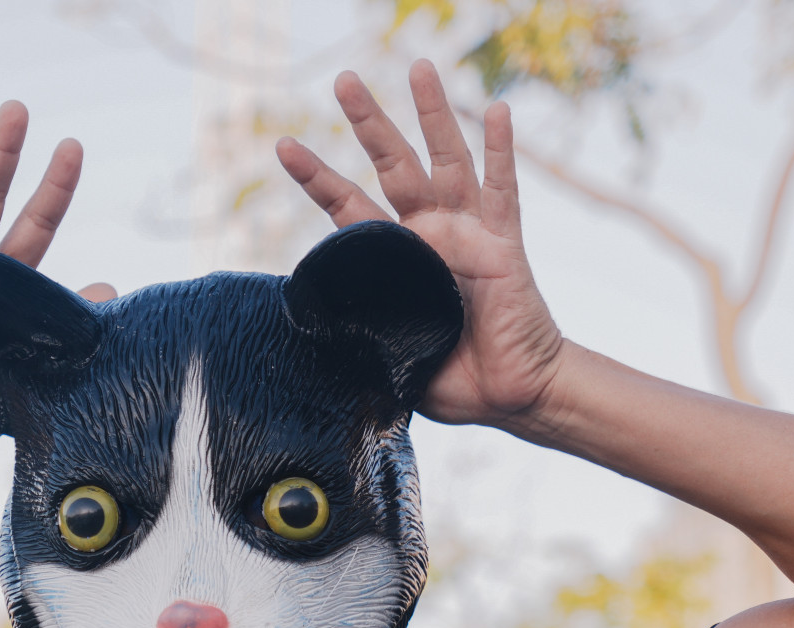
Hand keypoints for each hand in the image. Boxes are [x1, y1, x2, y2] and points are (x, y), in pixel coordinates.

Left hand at [277, 61, 564, 434]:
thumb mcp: (390, 359)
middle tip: (344, 80)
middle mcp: (429, 233)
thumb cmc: (451, 377)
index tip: (284, 145)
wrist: (509, 394)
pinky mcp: (504, 244)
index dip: (318, 177)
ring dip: (434, 114)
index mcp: (395, 259)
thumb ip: (361, 339)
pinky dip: (501, 150)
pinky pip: (503, 191)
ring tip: (418, 67)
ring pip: (447, 160)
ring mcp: (468, 232)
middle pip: (395, 164)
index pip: (349, 207)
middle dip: (370, 122)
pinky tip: (496, 109)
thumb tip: (320, 337)